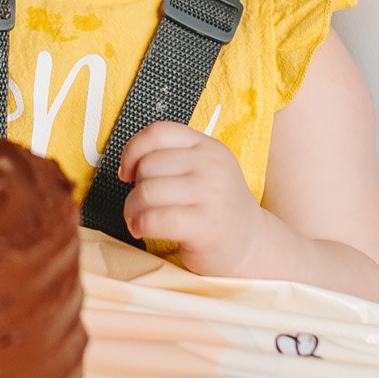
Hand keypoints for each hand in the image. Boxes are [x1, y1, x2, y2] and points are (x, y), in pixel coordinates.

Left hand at [119, 121, 271, 277]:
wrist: (251, 245)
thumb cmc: (217, 209)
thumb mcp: (204, 172)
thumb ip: (173, 159)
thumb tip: (127, 164)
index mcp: (209, 147)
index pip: (159, 132)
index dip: (133, 150)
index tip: (127, 171)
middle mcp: (212, 166)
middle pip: (148, 165)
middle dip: (134, 188)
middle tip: (140, 205)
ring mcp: (210, 194)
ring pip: (146, 192)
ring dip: (132, 209)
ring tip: (138, 219)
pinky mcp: (204, 225)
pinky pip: (154, 219)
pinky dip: (140, 225)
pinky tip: (143, 230)